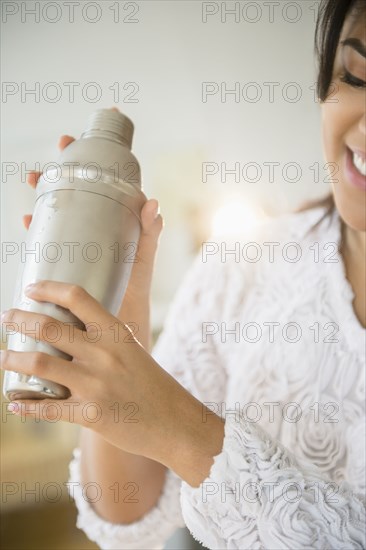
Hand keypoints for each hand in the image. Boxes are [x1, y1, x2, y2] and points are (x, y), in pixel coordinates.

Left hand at [0, 280, 224, 485]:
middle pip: (49, 328)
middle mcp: (104, 354)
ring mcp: (95, 385)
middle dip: (19, 320)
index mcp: (116, 333)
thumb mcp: (133, 351)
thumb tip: (73, 333)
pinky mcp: (90, 415)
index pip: (78, 297)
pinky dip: (25, 406)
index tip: (31, 289)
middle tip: (6, 317)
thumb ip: (105, 341)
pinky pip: (47, 409)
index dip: (49, 288)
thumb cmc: (153, 385)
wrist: (175, 423)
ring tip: (3, 357)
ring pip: (39, 365)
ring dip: (12, 359)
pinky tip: (14, 403)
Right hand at [23, 109, 162, 323]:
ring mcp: (76, 245)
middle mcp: (92, 231)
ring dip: (43, 196)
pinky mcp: (63, 263)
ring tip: (34, 183)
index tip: (74, 139)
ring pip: (57, 213)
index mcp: (112, 224)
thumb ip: (149, 233)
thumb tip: (154, 203)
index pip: (100, 185)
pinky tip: (30, 222)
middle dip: (58, 174)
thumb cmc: (135, 290)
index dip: (88, 160)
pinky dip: (37, 229)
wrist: (121, 323)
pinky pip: (46, 240)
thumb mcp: (143, 259)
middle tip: (47, 161)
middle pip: (73, 194)